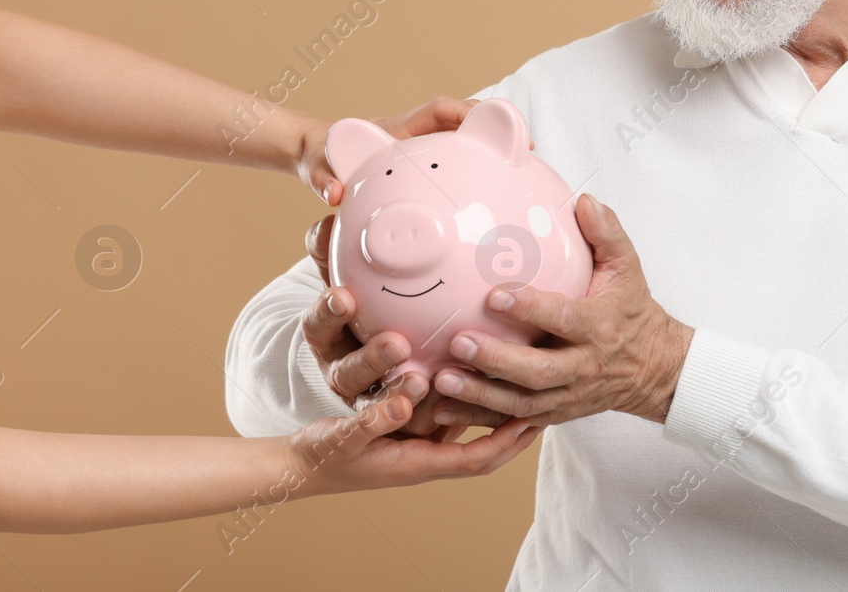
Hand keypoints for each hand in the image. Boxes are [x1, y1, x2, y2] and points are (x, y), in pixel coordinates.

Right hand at [283, 393, 540, 496]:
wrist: (299, 464)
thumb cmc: (321, 454)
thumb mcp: (343, 436)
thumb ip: (371, 422)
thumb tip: (404, 403)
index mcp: (419, 464)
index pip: (478, 458)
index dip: (509, 441)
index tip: (537, 418)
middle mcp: (427, 458)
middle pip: (485, 450)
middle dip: (517, 431)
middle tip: (548, 401)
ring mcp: (420, 448)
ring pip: (471, 436)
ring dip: (498, 418)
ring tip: (525, 388)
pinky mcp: (410, 435)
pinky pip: (452, 424)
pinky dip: (472, 408)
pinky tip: (479, 383)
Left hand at [296, 95, 533, 205]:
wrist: (316, 156)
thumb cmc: (319, 157)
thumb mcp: (316, 166)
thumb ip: (323, 177)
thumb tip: (333, 193)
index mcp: (399, 128)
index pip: (440, 110)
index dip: (467, 113)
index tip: (494, 122)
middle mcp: (417, 135)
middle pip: (465, 123)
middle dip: (497, 132)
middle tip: (528, 152)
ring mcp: (424, 152)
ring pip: (465, 147)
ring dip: (494, 157)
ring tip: (525, 180)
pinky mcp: (425, 171)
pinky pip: (457, 170)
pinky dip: (478, 180)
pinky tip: (495, 207)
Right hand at [301, 215, 507, 437]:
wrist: (396, 348)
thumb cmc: (381, 294)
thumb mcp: (368, 265)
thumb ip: (356, 235)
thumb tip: (340, 188)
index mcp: (332, 330)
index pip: (321, 318)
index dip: (328, 308)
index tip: (345, 295)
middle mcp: (346, 366)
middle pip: (345, 370)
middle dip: (368, 359)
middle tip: (396, 344)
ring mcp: (370, 397)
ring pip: (376, 401)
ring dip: (396, 392)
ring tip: (421, 381)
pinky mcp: (399, 420)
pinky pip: (411, 423)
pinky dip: (426, 415)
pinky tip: (454, 406)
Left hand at [432, 193, 693, 426]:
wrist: (653, 368)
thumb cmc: (632, 311)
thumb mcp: (628, 268)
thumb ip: (607, 233)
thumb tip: (584, 201)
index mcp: (600, 327)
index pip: (564, 319)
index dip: (531, 309)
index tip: (495, 294)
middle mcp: (583, 366)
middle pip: (538, 371)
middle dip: (496, 359)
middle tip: (459, 341)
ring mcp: (568, 395)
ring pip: (521, 403)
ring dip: (480, 395)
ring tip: (441, 380)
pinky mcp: (554, 414)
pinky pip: (514, 422)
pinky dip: (479, 420)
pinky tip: (443, 409)